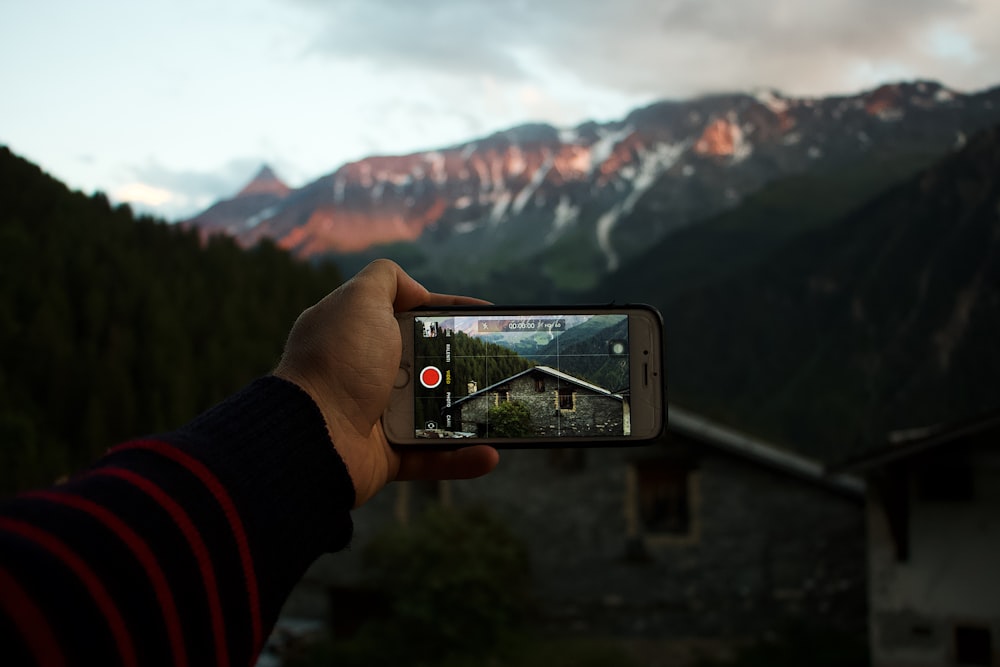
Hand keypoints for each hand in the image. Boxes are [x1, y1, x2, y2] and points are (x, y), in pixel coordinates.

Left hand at [274, 259, 499, 506]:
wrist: (312, 434)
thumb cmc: (339, 361)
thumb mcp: (359, 299)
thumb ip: (386, 278)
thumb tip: (416, 290)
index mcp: (359, 334)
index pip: (412, 316)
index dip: (448, 313)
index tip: (483, 316)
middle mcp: (367, 372)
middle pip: (429, 363)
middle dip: (465, 363)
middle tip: (500, 363)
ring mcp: (378, 416)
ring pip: (438, 412)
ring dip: (472, 414)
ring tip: (503, 411)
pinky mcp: (388, 456)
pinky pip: (432, 456)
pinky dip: (461, 458)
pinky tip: (490, 454)